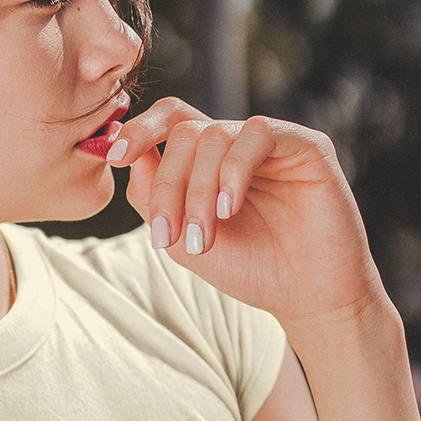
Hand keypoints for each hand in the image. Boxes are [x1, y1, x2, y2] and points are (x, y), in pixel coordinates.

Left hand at [109, 103, 385, 329]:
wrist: (306, 299)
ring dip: (198, 190)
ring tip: (202, 238)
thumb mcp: (182, 239)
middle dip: (169, 185)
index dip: (138, 130)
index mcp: (209, 159)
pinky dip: (233, 171)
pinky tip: (229, 209)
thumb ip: (153, 197)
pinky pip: (258, 134)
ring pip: (214, 135)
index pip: (170, 121)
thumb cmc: (249, 269)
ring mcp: (273, 141)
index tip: (114, 157)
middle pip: (185, 132)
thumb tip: (130, 155)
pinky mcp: (307, 146)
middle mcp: (239, 143)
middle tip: (170, 236)